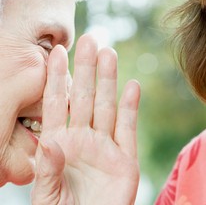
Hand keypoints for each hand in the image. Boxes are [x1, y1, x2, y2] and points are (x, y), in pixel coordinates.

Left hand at [31, 34, 140, 204]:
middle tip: (90, 41)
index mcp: (59, 144)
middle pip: (84, 97)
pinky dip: (131, 108)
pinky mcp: (126, 158)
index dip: (56, 78)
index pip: (56, 104)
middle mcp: (83, 139)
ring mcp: (105, 146)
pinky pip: (128, 128)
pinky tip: (132, 87)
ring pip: (106, 106)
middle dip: (86, 70)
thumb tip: (49, 144)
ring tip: (109, 55)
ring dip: (108, 81)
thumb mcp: (46, 195)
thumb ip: (46, 169)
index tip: (58, 52)